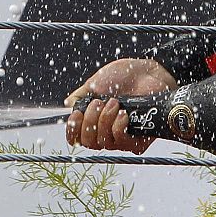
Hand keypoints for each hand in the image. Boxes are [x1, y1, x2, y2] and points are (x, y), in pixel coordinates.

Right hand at [63, 58, 177, 152]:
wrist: (148, 73)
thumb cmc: (123, 77)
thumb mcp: (95, 83)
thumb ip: (80, 96)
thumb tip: (67, 105)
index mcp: (93, 119)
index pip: (76, 137)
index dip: (73, 130)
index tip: (76, 115)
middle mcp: (105, 131)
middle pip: (88, 142)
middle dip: (90, 121)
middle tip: (98, 102)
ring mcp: (121, 137)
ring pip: (104, 143)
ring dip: (105, 121)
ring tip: (114, 103)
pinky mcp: (137, 140)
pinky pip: (122, 142)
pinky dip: (118, 127)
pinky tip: (123, 114)